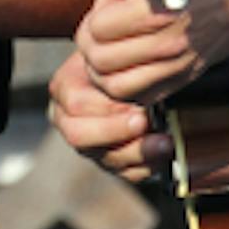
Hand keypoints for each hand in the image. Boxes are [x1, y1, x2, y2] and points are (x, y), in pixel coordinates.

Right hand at [46, 49, 170, 180]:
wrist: (130, 71)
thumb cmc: (123, 60)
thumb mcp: (114, 56)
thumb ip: (117, 70)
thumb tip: (136, 89)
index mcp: (63, 89)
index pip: (77, 105)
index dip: (108, 108)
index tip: (137, 106)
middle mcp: (67, 120)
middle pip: (79, 136)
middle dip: (115, 131)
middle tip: (145, 122)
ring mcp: (88, 144)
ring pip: (106, 158)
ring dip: (139, 152)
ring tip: (165, 142)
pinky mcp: (109, 161)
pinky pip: (125, 173)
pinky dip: (146, 166)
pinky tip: (163, 154)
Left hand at [68, 0, 228, 106]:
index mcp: (161, 9)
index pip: (100, 29)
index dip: (94, 12)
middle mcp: (170, 42)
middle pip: (102, 61)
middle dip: (89, 41)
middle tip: (100, 24)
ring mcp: (179, 64)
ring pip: (118, 88)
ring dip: (101, 70)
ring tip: (105, 47)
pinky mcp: (187, 76)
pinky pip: (144, 97)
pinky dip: (124, 87)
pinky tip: (124, 64)